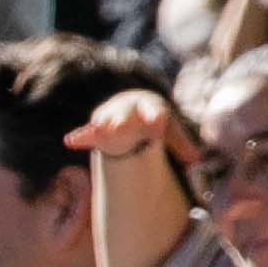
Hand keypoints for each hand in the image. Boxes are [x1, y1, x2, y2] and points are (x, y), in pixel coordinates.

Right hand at [63, 87, 188, 165]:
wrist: (133, 104)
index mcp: (150, 108)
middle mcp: (129, 110)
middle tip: (118, 125)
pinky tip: (70, 141)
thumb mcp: (170, 130)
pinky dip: (80, 136)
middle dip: (121, 120)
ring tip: (97, 129)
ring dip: (101, 125)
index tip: (157, 123)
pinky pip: (88, 132)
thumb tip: (197, 161)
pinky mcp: (97, 127)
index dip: (156, 118)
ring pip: (105, 120)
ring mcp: (111, 116)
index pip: (155, 113)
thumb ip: (182, 145)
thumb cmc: (155, 120)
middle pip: (125, 115)